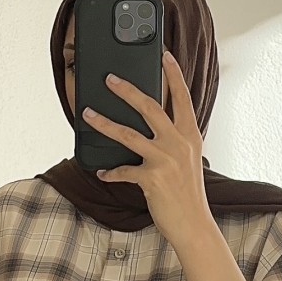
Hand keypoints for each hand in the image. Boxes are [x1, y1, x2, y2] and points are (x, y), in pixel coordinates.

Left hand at [81, 50, 214, 249]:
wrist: (193, 225)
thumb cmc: (188, 195)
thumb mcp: (188, 161)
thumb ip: (175, 140)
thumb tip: (154, 127)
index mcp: (190, 135)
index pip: (182, 98)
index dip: (173, 74)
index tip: (163, 55)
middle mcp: (178, 143)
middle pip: (150, 107)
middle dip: (127, 90)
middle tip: (109, 79)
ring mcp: (165, 160)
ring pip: (128, 134)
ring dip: (104, 123)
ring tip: (88, 114)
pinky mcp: (152, 178)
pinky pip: (124, 170)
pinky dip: (111, 172)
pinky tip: (102, 172)